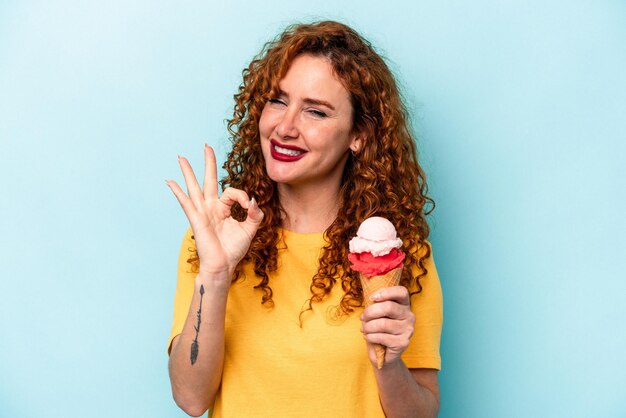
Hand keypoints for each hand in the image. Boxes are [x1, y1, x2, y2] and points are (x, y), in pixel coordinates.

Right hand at [166, 145, 263, 278]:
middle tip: (206, 145)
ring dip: (188, 171)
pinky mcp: (196, 219)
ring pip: (194, 187)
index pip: (233, 192)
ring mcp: (202, 212)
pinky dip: (178, 192)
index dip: (243, 196)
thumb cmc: (234, 249)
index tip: (249, 206)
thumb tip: (253, 200)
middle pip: (209, 180)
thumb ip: (255, 214)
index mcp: (224, 208)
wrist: (223, 265)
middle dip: (209, 162)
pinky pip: (186, 202)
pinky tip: (170, 182)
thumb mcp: (250, 229)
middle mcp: (211, 207)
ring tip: (181, 157)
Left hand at [360, 286, 414, 365]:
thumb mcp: (379, 314)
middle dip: (370, 312)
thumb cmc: (380, 329)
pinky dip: (370, 337)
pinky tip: (368, 337)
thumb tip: (368, 300)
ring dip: (368, 326)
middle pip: (389, 307)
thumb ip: (377, 304)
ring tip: (364, 329)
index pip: (401, 292)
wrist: (384, 353)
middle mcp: (409, 316)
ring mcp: (408, 330)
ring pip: (383, 323)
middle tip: (362, 318)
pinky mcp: (402, 343)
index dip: (386, 292)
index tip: (372, 298)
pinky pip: (382, 337)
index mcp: (404, 305)